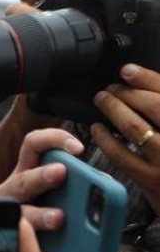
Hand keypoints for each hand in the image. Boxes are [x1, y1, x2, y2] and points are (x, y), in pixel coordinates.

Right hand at [0, 127, 85, 251]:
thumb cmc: (50, 218)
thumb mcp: (65, 197)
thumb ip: (80, 186)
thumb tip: (103, 181)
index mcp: (27, 173)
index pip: (33, 145)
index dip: (53, 140)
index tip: (78, 148)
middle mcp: (12, 194)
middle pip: (23, 180)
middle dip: (41, 176)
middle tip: (62, 173)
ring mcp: (8, 220)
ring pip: (19, 214)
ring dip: (39, 215)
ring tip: (59, 219)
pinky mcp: (12, 247)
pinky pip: (26, 250)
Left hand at [90, 63, 159, 213]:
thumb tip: (146, 87)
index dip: (148, 79)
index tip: (128, 70)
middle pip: (154, 106)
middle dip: (128, 92)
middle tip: (112, 88)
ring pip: (135, 128)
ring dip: (114, 109)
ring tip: (103, 100)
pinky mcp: (152, 180)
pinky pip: (121, 155)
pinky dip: (105, 139)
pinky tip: (97, 129)